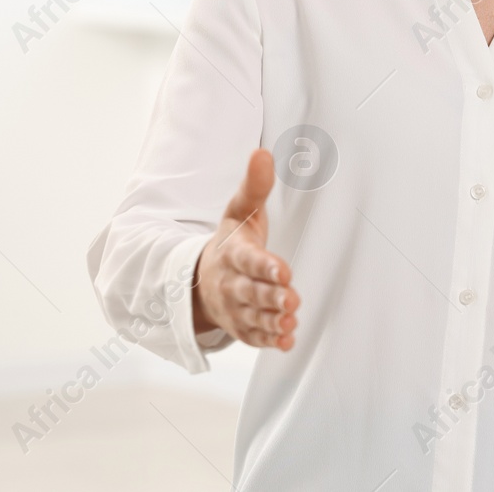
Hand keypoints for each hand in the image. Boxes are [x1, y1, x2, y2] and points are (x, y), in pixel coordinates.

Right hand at [192, 148, 298, 349]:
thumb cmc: (232, 240)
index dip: (266, 267)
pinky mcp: (242, 327)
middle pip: (252, 292)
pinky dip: (268, 341)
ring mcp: (235, 308)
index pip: (249, 260)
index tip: (284, 271)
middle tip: (291, 300)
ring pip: (254, 317)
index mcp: (233, 253)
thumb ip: (254, 186)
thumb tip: (261, 153)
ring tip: (290, 321)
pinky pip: (253, 336)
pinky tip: (286, 341)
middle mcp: (232, 283)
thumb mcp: (240, 211)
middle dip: (271, 297)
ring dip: (272, 321)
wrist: (202, 277)